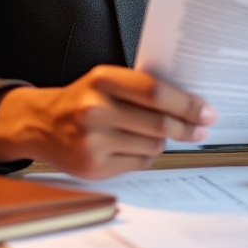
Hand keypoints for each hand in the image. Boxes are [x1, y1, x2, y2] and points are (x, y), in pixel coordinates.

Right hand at [0, 65, 216, 178]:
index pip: (156, 92)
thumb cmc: (83, 98)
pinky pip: (139, 163)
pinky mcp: (93, 167)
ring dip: (163, 141)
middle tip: (202, 128)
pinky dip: (146, 155)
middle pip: (159, 123)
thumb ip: (141, 87)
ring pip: (153, 145)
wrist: (41, 123)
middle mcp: (95, 109)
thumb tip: (189, 103)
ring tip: (155, 132)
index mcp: (102, 79)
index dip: (187, 103)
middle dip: (187, 127)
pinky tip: (134, 145)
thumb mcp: (106, 80)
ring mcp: (93, 141)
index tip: (206, 111)